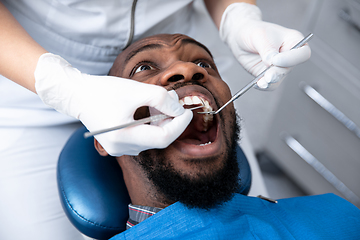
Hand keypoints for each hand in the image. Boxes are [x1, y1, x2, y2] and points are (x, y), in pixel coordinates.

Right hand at [34, 53, 191, 155]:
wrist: (77, 94)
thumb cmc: (103, 91)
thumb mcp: (136, 90)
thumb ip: (162, 99)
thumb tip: (179, 108)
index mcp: (124, 138)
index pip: (164, 138)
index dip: (180, 125)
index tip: (188, 111)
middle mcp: (121, 148)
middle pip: (159, 139)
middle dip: (171, 121)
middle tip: (175, 103)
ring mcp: (119, 149)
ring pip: (151, 139)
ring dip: (161, 122)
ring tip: (162, 103)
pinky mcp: (118, 144)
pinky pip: (142, 138)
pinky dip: (151, 125)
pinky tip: (151, 111)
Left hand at [219, 3, 310, 89]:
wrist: (240, 36)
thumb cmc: (253, 30)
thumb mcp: (259, 35)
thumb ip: (267, 49)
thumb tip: (272, 62)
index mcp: (293, 41)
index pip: (302, 54)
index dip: (292, 59)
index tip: (276, 60)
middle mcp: (288, 56)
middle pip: (289, 68)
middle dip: (278, 73)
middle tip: (268, 75)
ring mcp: (278, 67)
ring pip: (279, 78)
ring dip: (270, 82)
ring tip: (262, 82)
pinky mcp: (268, 75)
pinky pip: (269, 84)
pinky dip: (264, 85)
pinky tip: (257, 84)